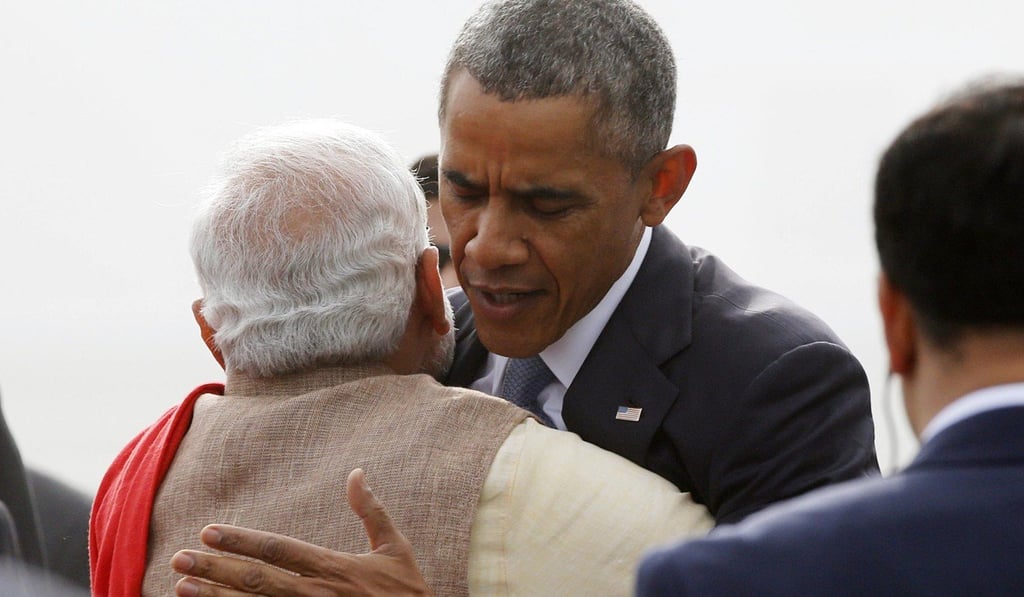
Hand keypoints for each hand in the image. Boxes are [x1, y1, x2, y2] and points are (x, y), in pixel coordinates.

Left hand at [170, 468, 432, 595]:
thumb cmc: (408, 594)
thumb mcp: (396, 549)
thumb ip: (372, 511)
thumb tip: (357, 472)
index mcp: (335, 569)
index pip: (278, 550)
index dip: (242, 541)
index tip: (209, 532)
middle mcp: (317, 595)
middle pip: (256, 580)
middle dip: (214, 569)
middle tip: (178, 560)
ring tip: (182, 588)